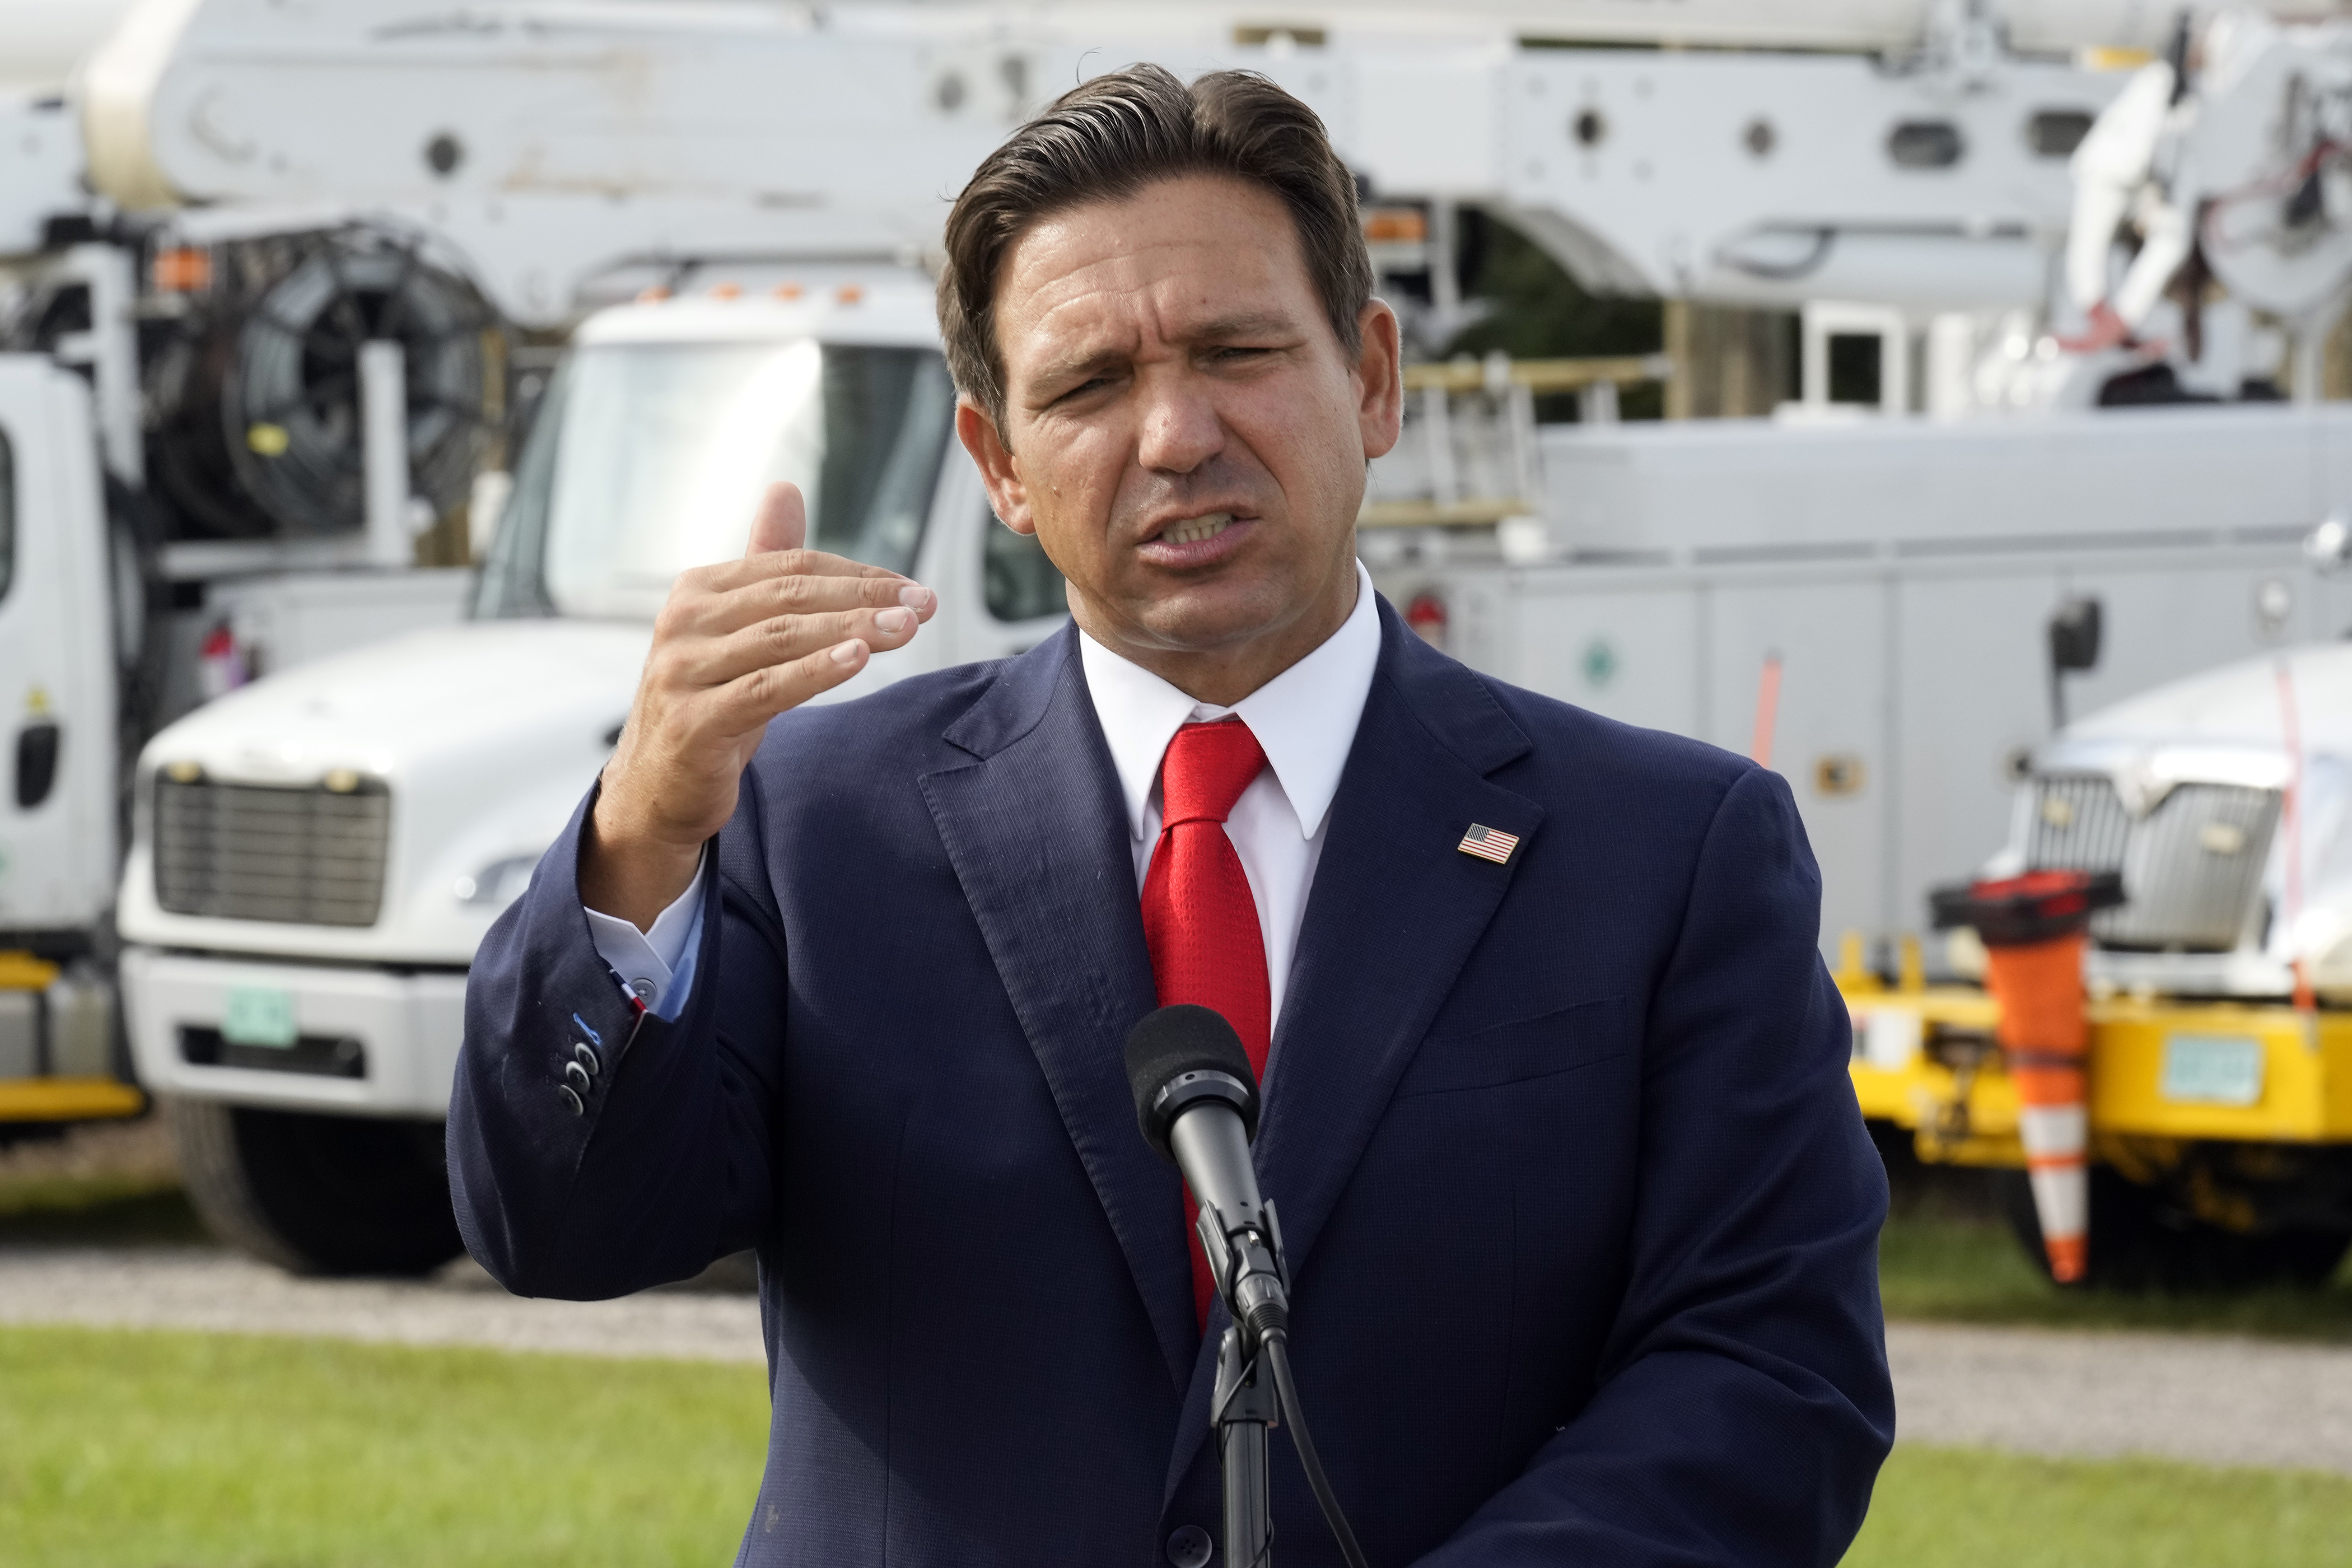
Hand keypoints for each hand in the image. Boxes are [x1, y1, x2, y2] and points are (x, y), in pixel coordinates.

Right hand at [582, 482, 935, 927]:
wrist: (656, 787)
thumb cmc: (710, 702)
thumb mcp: (739, 632)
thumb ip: (765, 565)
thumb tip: (786, 487)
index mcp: (697, 590)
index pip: (791, 568)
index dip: (858, 575)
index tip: (913, 588)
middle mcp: (683, 622)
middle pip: (791, 598)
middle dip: (864, 599)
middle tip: (924, 604)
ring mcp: (682, 671)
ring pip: (782, 639)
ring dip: (852, 630)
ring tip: (906, 629)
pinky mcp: (693, 721)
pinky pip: (765, 689)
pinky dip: (815, 671)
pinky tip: (857, 659)